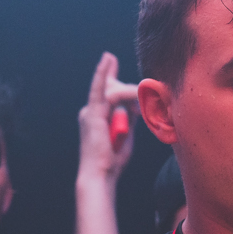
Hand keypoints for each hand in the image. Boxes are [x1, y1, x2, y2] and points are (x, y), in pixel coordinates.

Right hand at [78, 52, 138, 180]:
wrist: (100, 174)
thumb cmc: (113, 161)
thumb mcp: (126, 135)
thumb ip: (129, 119)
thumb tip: (136, 105)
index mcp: (96, 117)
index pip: (106, 92)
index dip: (109, 74)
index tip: (111, 59)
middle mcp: (90, 111)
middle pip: (112, 89)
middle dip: (127, 87)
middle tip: (138, 85)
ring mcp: (90, 111)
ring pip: (113, 90)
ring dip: (130, 92)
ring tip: (142, 96)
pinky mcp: (92, 113)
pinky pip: (100, 88)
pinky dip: (103, 72)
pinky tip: (108, 59)